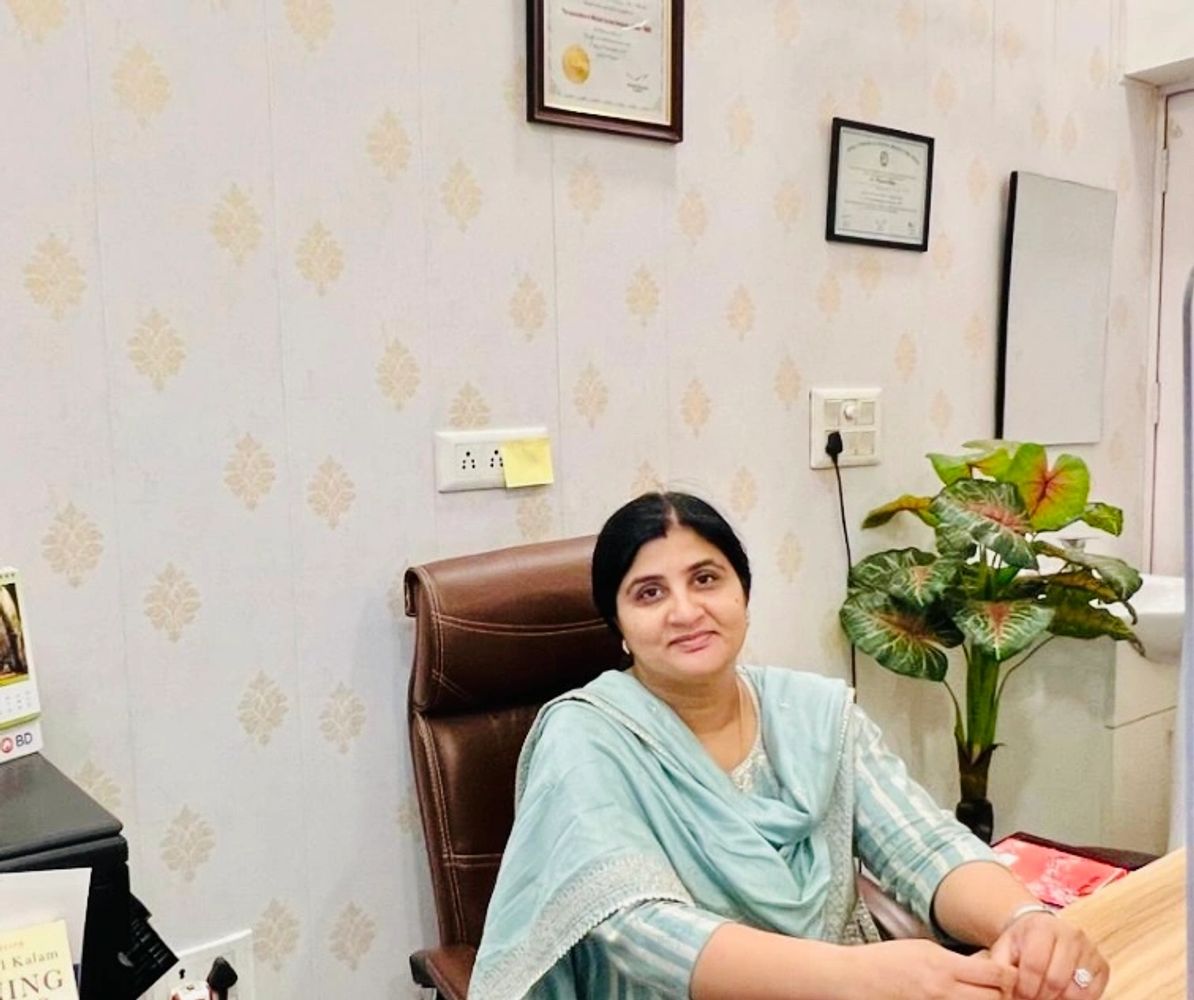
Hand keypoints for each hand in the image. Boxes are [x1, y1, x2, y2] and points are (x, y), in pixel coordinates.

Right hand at [849, 939, 1014, 999]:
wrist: (858, 978)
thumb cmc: (889, 959)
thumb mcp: (925, 948)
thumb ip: (956, 960)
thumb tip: (985, 966)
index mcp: (944, 965)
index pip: (995, 974)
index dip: (1008, 975)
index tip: (1008, 973)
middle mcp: (944, 990)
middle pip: (995, 999)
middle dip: (1002, 994)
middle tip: (1000, 990)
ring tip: (980, 995)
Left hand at [989, 912, 1108, 998]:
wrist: (1042, 929)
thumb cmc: (1021, 942)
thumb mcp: (1004, 947)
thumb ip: (1000, 966)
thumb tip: (1005, 990)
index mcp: (1043, 927)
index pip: (1035, 965)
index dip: (1025, 987)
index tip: (1018, 995)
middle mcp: (1071, 934)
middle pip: (1056, 980)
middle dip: (1040, 997)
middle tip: (1031, 999)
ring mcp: (1090, 949)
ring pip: (1076, 990)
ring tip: (1044, 997)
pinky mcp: (1102, 965)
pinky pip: (1093, 993)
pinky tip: (1060, 997)